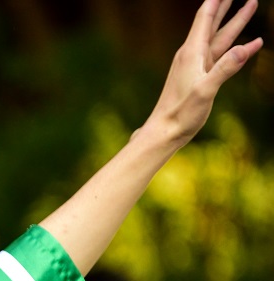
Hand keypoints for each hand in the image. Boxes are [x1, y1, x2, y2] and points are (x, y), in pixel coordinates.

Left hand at [145, 0, 261, 146]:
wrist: (165, 132)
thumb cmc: (180, 114)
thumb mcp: (205, 90)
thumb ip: (225, 69)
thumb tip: (245, 47)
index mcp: (191, 53)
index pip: (204, 18)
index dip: (215, 1)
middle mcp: (193, 55)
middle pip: (214, 23)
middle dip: (228, 5)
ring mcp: (197, 66)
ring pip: (220, 37)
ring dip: (236, 22)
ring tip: (250, 5)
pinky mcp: (201, 76)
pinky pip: (222, 56)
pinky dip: (238, 48)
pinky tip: (252, 44)